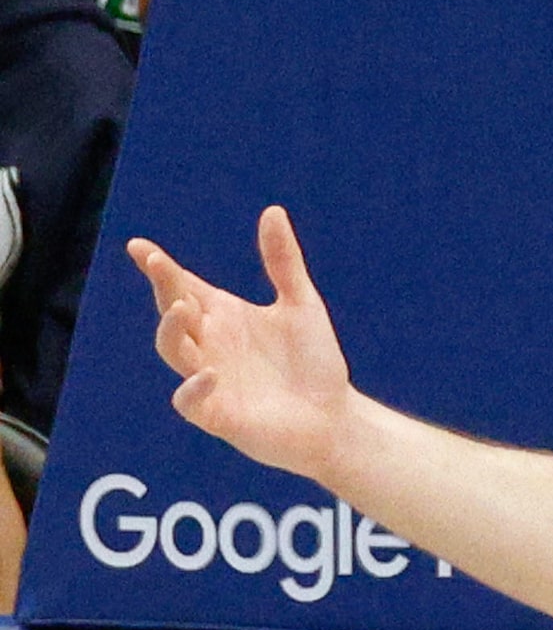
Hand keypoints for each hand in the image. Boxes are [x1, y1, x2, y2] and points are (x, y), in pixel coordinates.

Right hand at [129, 207, 356, 483]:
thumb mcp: (302, 305)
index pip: (182, 284)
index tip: (139, 247)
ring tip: (183, 308)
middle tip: (160, 264)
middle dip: (164, 287)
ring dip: (171, 329)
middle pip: (173, 310)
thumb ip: (283, 262)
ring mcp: (209, 379)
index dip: (159, 267)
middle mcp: (209, 344)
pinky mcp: (219, 415)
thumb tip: (273, 211)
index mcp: (222, 315)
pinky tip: (211, 374)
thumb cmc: (314, 364)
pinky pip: (190, 401)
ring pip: (173, 350)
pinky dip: (194, 388)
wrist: (336, 418)